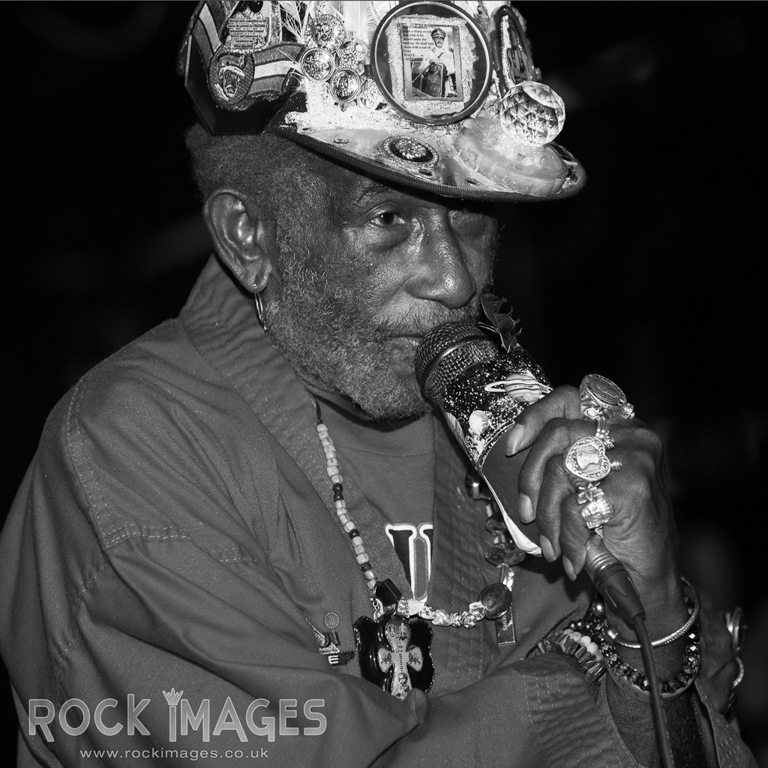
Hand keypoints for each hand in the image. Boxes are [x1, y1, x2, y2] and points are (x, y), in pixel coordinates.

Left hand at [506, 385, 684, 623]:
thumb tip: (512, 450)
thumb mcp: (586, 485)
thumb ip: (562, 458)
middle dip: (530, 476)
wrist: (650, 577)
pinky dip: (566, 536)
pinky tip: (572, 556)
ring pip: (560, 470)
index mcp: (619, 425)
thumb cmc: (611, 530)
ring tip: (551, 544)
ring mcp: (635, 457)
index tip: (511, 447)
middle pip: (557, 433)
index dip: (534, 416)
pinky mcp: (631, 487)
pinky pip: (575, 505)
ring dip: (547, 515)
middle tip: (525, 513)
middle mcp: (631, 433)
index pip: (569, 398)